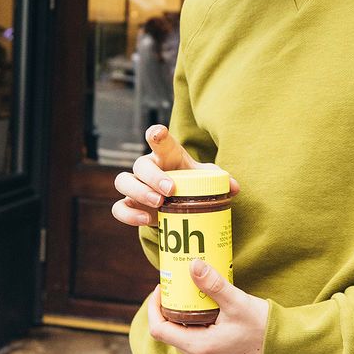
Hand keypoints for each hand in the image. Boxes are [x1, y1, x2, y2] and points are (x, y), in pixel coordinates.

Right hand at [112, 124, 239, 227]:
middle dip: (153, 176)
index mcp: (166, 155)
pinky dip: (129, 215)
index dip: (156, 134)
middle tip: (170, 191)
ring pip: (123, 182)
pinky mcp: (129, 205)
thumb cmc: (190, 183)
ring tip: (159, 204)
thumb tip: (234, 187)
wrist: (177, 202)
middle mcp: (147, 167)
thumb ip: (218, 180)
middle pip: (140, 164)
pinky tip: (145, 219)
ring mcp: (135, 185)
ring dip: (140, 192)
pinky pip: (118, 208)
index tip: (158, 134)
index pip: (158, 139)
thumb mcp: (205, 178)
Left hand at [147, 260, 268, 353]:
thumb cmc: (261, 326)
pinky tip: (204, 306)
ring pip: (182, 335)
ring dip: (182, 314)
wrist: (282, 348)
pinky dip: (193, 322)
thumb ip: (213, 284)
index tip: (161, 287)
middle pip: (169, 331)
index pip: (159, 330)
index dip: (154, 307)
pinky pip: (194, 339)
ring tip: (190, 291)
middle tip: (176, 284)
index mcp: (198, 347)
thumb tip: (193, 265)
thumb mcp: (236, 302)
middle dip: (169, 307)